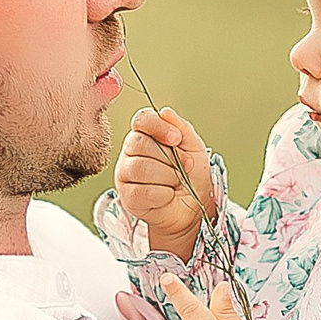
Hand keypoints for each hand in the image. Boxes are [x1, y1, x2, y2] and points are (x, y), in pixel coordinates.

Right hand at [114, 107, 216, 259]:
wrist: (193, 207)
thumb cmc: (192, 175)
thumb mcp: (194, 147)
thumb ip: (182, 128)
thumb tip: (165, 112)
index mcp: (145, 134)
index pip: (141, 120)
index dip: (158, 127)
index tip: (176, 139)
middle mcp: (131, 152)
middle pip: (140, 144)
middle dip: (170, 158)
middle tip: (185, 166)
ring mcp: (125, 174)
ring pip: (141, 168)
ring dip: (168, 176)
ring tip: (176, 182)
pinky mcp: (127, 196)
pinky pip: (141, 191)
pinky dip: (163, 194)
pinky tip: (168, 195)